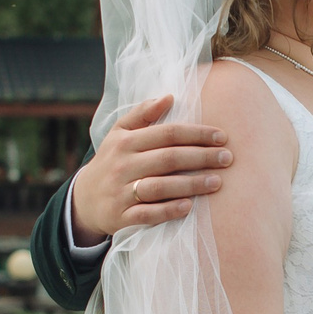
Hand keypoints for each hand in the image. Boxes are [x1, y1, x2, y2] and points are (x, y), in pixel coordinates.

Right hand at [68, 93, 232, 242]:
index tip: (222, 137)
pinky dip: (167, 211)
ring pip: (159, 186)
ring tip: (217, 182)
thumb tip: (169, 96)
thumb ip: (142, 114)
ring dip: (190, 185)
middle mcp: (122, 165)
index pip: (167, 134)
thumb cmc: (112, 161)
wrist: (84, 199)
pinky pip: (146, 214)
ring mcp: (120, 192)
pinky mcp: (120, 217)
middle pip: (168, 158)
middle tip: (228, 158)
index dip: (196, 134)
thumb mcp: (119, 133)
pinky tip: (188, 207)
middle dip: (201, 157)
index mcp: (125, 142)